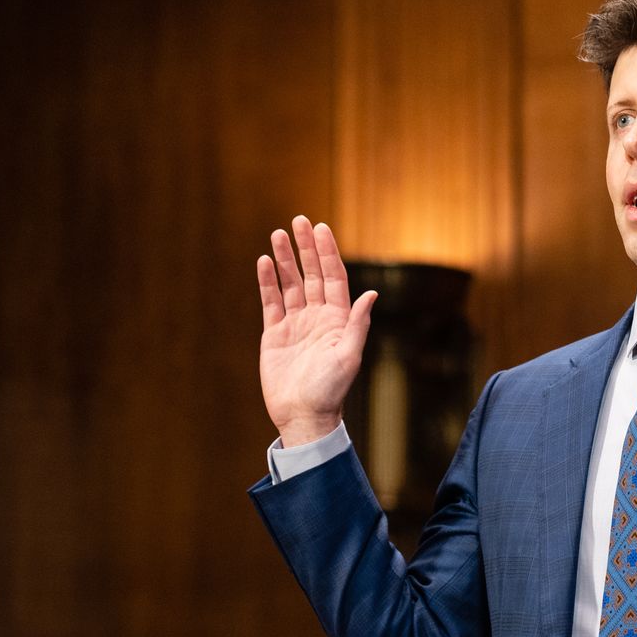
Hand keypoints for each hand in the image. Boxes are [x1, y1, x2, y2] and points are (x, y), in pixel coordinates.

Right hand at [257, 217, 377, 446]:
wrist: (304, 415)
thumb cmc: (331, 390)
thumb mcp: (349, 356)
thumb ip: (357, 324)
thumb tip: (372, 294)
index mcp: (338, 320)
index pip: (333, 277)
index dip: (327, 252)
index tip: (320, 228)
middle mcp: (318, 317)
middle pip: (311, 274)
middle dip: (305, 247)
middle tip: (298, 221)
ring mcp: (296, 324)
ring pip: (290, 284)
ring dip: (285, 259)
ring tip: (277, 234)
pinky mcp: (275, 334)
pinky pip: (271, 302)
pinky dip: (268, 282)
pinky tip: (265, 262)